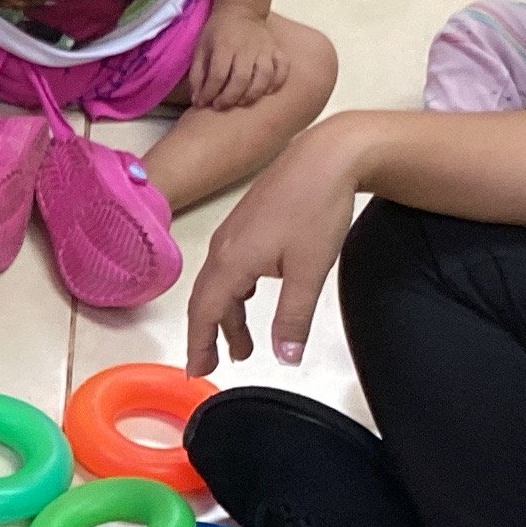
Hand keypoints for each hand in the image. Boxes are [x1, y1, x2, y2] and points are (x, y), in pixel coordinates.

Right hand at [181, 116, 370, 368]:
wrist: (327, 156)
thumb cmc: (317, 207)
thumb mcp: (310, 271)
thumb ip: (293, 318)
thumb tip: (285, 358)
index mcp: (232, 262)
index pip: (204, 313)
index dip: (198, 344)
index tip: (197, 370)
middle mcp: (224, 247)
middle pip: (205, 300)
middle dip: (208, 335)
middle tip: (213, 364)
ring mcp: (233, 233)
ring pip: (219, 283)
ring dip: (226, 314)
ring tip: (243, 342)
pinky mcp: (246, 222)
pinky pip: (228, 266)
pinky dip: (233, 291)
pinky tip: (250, 295)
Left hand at [189, 4, 289, 110]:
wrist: (241, 10)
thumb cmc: (218, 32)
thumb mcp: (201, 48)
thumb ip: (197, 74)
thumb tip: (197, 100)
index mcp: (224, 45)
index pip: (218, 74)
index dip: (210, 93)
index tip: (204, 102)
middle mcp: (246, 47)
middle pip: (241, 79)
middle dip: (229, 98)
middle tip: (220, 106)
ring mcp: (265, 48)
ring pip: (264, 76)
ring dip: (253, 94)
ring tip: (241, 102)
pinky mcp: (277, 50)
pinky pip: (283, 68)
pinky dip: (277, 82)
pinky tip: (266, 92)